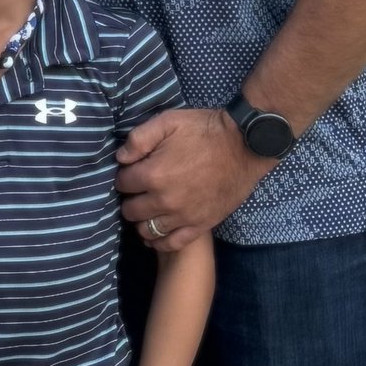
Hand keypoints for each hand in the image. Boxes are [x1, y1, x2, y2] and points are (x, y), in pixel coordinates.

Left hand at [117, 106, 258, 252]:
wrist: (244, 145)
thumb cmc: (205, 130)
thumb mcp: (168, 121)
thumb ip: (138, 138)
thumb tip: (120, 158)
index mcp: (153, 174)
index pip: (122, 184)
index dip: (125, 176)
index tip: (134, 171)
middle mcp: (164, 200)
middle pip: (130, 210)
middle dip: (131, 199)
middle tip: (140, 190)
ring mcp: (183, 216)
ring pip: (147, 230)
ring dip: (143, 220)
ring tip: (149, 209)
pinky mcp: (200, 225)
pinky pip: (171, 243)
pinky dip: (160, 241)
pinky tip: (158, 233)